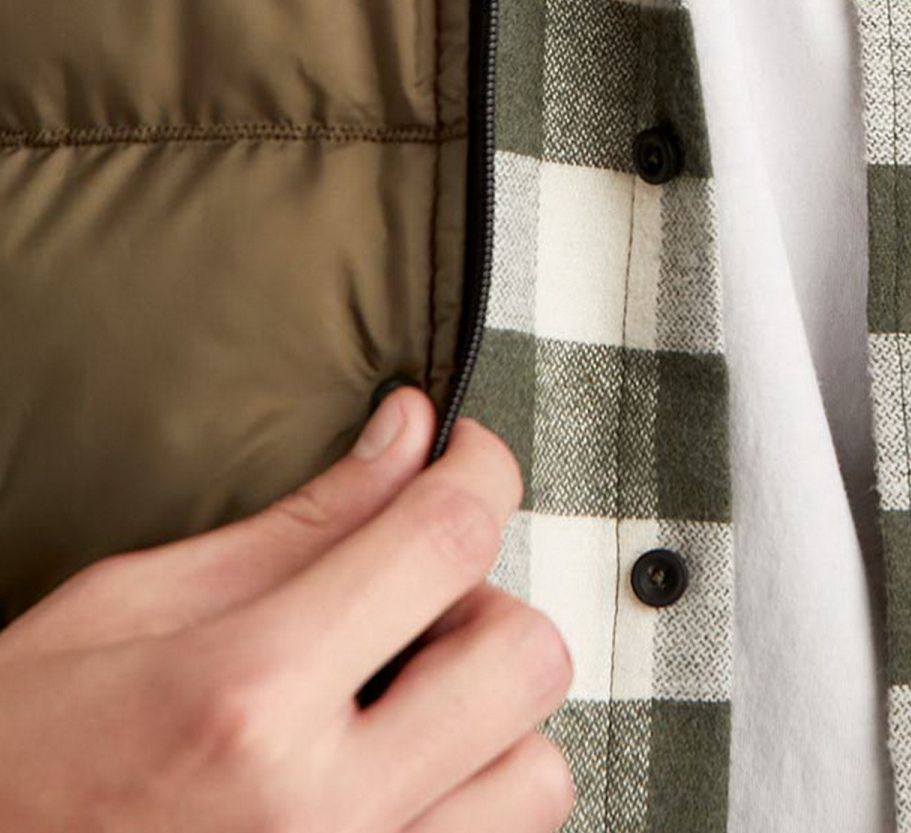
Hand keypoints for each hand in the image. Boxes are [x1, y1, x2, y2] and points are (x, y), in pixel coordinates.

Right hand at [0, 385, 574, 829]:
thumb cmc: (20, 759)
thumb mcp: (128, 610)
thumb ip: (295, 527)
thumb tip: (409, 438)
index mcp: (248, 695)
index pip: (444, 541)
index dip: (477, 469)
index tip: (464, 455)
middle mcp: (315, 808)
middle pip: (524, 659)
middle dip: (483, 602)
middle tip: (415, 598)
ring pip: (535, 777)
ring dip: (490, 722)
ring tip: (402, 707)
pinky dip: (464, 808)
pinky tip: (391, 779)